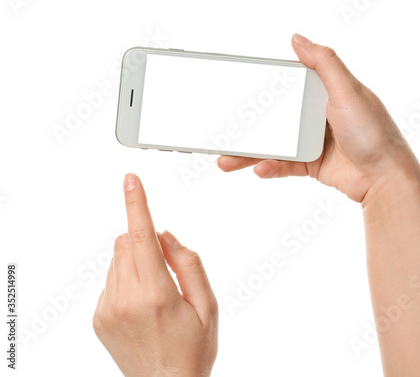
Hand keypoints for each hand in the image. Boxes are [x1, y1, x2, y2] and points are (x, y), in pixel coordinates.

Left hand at [93, 173, 217, 376]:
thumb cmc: (192, 349)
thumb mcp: (207, 305)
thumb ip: (188, 264)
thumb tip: (166, 236)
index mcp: (156, 294)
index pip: (142, 236)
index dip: (137, 204)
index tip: (131, 181)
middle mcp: (126, 299)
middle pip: (127, 242)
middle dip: (145, 240)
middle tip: (166, 268)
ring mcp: (108, 309)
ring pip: (118, 259)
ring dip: (137, 261)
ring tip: (157, 293)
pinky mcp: (100, 317)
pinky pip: (112, 279)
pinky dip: (127, 279)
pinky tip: (143, 305)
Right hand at [218, 33, 414, 201]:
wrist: (385, 178)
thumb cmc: (373, 132)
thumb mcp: (348, 91)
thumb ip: (324, 63)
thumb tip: (297, 39)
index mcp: (323, 93)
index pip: (286, 87)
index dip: (263, 88)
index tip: (239, 91)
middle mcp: (315, 115)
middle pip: (273, 119)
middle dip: (248, 127)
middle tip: (225, 131)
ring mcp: (311, 140)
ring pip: (273, 145)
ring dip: (250, 153)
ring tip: (227, 160)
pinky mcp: (310, 163)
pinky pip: (284, 164)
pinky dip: (271, 167)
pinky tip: (259, 169)